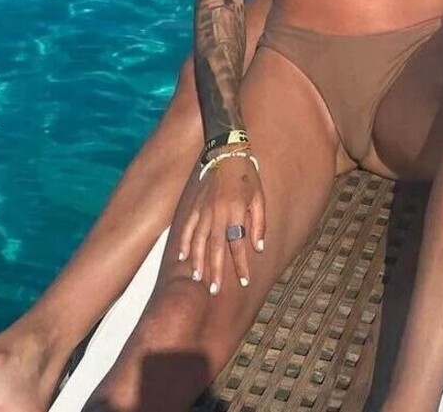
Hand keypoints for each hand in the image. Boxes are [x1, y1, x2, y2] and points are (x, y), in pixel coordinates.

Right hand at [177, 154, 265, 294]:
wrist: (227, 152)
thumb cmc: (247, 176)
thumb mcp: (260, 197)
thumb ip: (260, 223)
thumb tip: (259, 248)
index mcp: (237, 211)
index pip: (238, 244)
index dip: (241, 264)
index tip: (244, 281)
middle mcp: (218, 213)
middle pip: (216, 247)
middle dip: (215, 271)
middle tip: (214, 291)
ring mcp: (204, 209)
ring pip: (199, 241)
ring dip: (198, 262)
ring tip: (198, 279)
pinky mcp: (195, 205)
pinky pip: (188, 228)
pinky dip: (185, 243)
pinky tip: (182, 258)